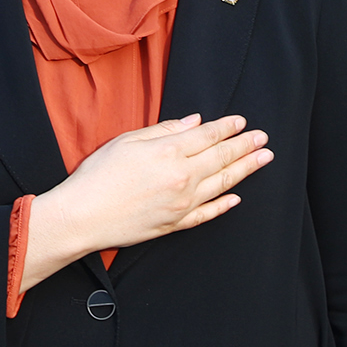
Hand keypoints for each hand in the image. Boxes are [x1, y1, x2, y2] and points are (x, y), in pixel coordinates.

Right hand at [23, 114, 271, 289]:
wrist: (82, 217)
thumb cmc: (97, 175)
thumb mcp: (127, 141)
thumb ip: (163, 130)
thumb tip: (194, 122)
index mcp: (168, 152)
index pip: (208, 136)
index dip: (228, 128)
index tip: (243, 122)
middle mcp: (181, 178)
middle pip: (221, 158)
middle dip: (245, 146)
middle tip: (264, 138)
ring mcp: (181, 204)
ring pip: (222, 184)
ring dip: (245, 170)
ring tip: (263, 159)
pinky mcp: (175, 224)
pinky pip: (207, 213)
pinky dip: (224, 205)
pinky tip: (237, 197)